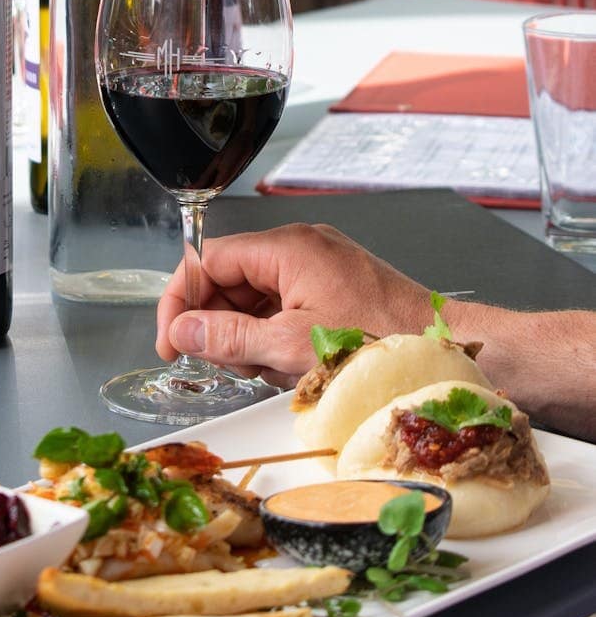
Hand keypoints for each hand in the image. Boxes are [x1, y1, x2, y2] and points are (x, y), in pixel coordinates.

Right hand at [156, 224, 431, 386]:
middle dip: (220, 325)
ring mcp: (318, 265)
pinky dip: (275, 336)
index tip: (172, 342)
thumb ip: (228, 337)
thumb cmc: (379, 342)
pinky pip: (283, 305)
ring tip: (273, 369)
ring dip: (250, 337)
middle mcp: (300, 247)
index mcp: (286, 247)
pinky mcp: (333, 286)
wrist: (444, 349)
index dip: (181, 301)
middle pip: (229, 279)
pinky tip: (290, 365)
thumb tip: (182, 332)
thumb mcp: (289, 347)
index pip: (208, 260)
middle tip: (228, 365)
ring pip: (255, 297)